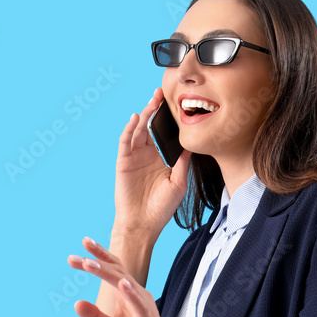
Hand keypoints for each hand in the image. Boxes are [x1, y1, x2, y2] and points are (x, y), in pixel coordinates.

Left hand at [68, 236, 177, 316]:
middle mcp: (136, 296)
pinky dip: (130, 293)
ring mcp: (144, 307)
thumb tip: (76, 302)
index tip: (83, 244)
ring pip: (125, 284)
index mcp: (126, 296)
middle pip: (116, 271)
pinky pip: (139, 304)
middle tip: (76, 254)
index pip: (113, 270)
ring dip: (107, 273)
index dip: (99, 256)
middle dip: (97, 260)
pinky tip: (122, 284)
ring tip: (89, 264)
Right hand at [115, 87, 191, 235]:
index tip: (178, 104)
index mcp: (161, 159)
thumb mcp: (178, 182)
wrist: (143, 224)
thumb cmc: (161, 208)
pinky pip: (125, 142)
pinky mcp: (123, 162)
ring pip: (138, 130)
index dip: (169, 120)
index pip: (164, 134)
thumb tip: (192, 144)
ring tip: (153, 100)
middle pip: (150, 126)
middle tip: (163, 93)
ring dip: (144, 113)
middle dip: (156, 109)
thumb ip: (183, 162)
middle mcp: (147, 155)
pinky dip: (129, 128)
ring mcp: (134, 157)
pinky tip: (137, 118)